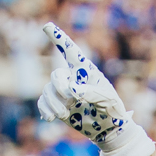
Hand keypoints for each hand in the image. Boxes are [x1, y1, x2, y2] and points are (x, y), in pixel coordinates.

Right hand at [37, 23, 155, 155]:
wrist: (109, 129)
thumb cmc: (113, 110)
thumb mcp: (108, 100)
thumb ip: (91, 93)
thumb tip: (72, 90)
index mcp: (86, 71)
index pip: (70, 51)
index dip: (58, 38)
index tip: (47, 25)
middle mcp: (72, 79)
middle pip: (56, 75)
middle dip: (59, 86)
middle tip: (70, 99)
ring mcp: (63, 92)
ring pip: (48, 91)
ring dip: (53, 103)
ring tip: (64, 114)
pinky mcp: (58, 105)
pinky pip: (43, 102)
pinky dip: (44, 109)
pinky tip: (49, 118)